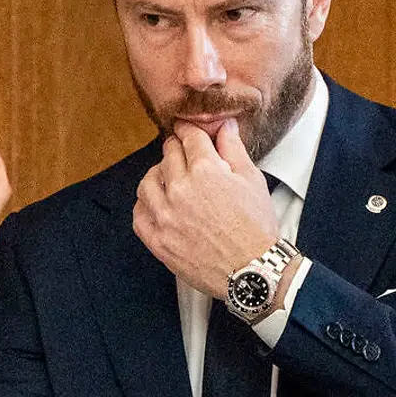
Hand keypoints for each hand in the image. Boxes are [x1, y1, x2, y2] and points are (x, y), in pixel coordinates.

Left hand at [133, 120, 279, 297]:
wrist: (253, 271)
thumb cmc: (256, 228)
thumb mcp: (252, 180)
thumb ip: (234, 148)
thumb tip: (224, 125)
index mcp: (206, 170)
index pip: (188, 136)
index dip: (189, 130)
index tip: (187, 132)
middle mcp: (181, 189)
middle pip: (167, 155)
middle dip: (176, 150)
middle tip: (183, 155)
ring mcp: (166, 216)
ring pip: (147, 182)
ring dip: (157, 176)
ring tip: (168, 180)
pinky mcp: (158, 240)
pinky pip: (139, 215)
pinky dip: (144, 206)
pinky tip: (155, 205)